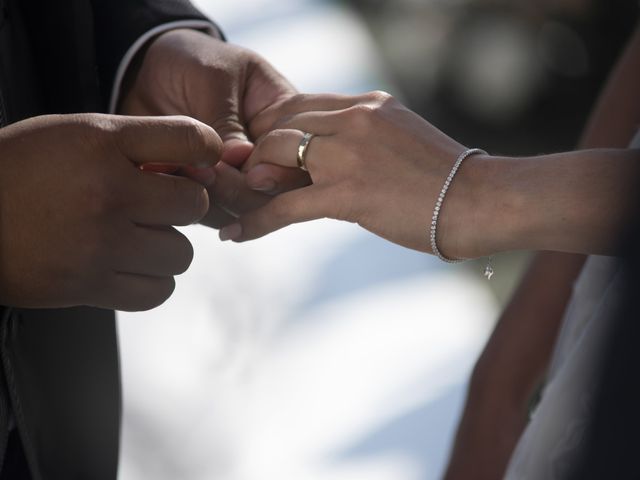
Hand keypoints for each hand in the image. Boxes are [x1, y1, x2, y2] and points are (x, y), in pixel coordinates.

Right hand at [0, 114, 220, 310]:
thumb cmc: (22, 168)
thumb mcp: (73, 135)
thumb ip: (135, 144)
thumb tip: (199, 164)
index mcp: (102, 143)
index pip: (193, 139)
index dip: (206, 150)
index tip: (198, 161)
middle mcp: (108, 192)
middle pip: (195, 204)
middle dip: (184, 203)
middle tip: (157, 204)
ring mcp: (99, 244)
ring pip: (181, 253)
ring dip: (168, 246)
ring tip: (140, 238)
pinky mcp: (88, 286)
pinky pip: (157, 291)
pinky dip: (154, 280)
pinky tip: (132, 265)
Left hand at [119, 28, 308, 227]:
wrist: (146, 70)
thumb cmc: (191, 60)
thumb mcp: (212, 76)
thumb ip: (225, 118)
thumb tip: (241, 157)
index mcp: (285, 118)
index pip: (298, 152)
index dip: (280, 167)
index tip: (246, 164)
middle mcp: (270, 153)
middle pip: (275, 191)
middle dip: (242, 189)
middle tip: (205, 172)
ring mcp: (243, 176)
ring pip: (245, 209)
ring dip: (216, 199)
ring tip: (185, 172)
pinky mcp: (214, 192)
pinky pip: (214, 213)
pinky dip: (194, 204)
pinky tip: (171, 183)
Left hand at [221, 91, 489, 256]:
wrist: (482, 201)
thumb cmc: (449, 180)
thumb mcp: (403, 141)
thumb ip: (367, 140)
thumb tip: (341, 156)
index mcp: (369, 104)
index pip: (302, 104)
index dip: (274, 128)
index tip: (263, 152)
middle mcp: (355, 118)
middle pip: (280, 122)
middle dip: (256, 149)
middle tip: (245, 177)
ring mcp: (349, 153)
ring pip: (274, 153)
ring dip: (250, 179)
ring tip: (239, 201)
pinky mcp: (347, 192)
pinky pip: (284, 205)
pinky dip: (255, 221)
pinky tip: (235, 235)